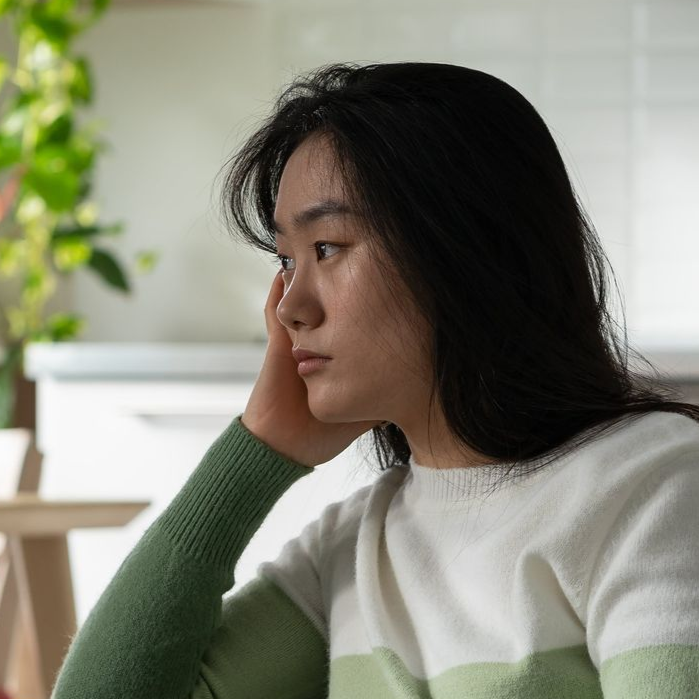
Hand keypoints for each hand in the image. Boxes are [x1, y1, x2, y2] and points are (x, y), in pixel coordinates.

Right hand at [241, 269, 380, 467]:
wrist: (285, 447)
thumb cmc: (323, 434)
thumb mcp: (365, 414)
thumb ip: (387, 398)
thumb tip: (423, 390)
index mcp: (340, 357)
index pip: (357, 325)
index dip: (372, 308)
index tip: (392, 288)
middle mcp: (319, 345)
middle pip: (332, 306)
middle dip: (343, 283)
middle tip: (361, 257)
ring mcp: (296, 342)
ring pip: (304, 303)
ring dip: (308, 279)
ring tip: (321, 251)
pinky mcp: (278, 346)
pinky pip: (275, 313)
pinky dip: (278, 291)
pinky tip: (284, 270)